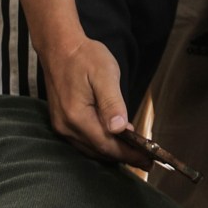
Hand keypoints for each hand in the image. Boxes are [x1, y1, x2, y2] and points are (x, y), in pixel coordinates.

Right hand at [39, 32, 139, 164]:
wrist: (59, 48)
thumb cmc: (85, 57)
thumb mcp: (105, 75)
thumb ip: (112, 103)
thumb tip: (119, 128)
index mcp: (77, 116)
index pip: (107, 145)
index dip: (128, 154)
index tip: (148, 160)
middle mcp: (66, 126)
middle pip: (99, 151)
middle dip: (123, 156)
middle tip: (146, 160)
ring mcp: (61, 126)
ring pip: (90, 149)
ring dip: (112, 153)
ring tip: (133, 153)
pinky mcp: (61, 122)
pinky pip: (83, 142)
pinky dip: (100, 145)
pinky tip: (113, 142)